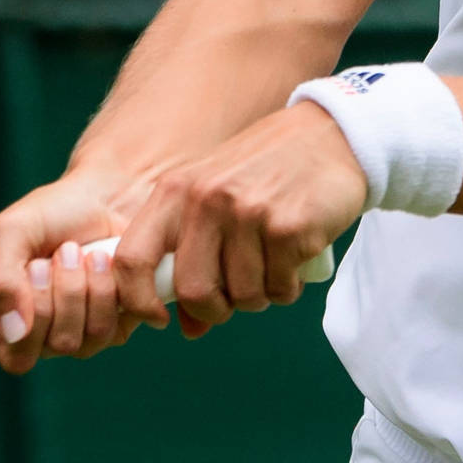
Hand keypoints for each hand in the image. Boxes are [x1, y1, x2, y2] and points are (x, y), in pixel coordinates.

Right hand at [0, 168, 146, 379]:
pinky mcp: (102, 332)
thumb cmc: (51, 213)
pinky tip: (101, 262)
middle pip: (18, 358)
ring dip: (73, 290)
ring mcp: (60, 337)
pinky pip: (101, 334)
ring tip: (75, 251)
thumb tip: (11, 330)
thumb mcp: (12, 231)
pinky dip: (102, 292)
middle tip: (43, 262)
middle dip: (37, 304)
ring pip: (64, 345)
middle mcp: (17, 333)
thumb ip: (1, 278)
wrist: (107, 199)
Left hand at [112, 103, 367, 339]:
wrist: (330, 135)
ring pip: (243, 296)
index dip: (138, 299)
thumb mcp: (216, 197)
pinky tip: (294, 260)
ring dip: (260, 295)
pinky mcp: (288, 228)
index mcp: (176, 191)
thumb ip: (194, 254)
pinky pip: (280, 288)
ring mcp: (248, 213)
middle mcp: (207, 200)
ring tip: (272, 267)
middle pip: (194, 291)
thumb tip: (189, 328)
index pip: (132, 257)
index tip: (160, 316)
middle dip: (215, 309)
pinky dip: (288, 287)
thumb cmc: (266, 171)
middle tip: (234, 299)